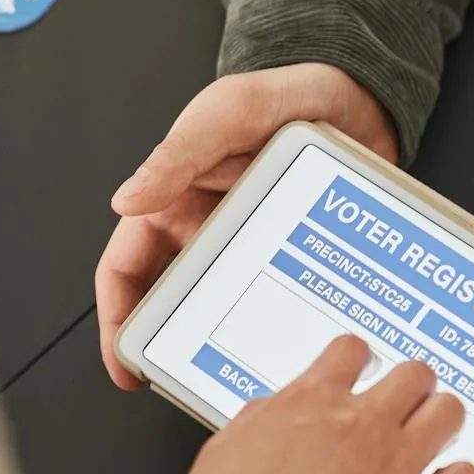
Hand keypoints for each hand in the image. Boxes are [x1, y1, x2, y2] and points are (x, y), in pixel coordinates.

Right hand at [96, 63, 396, 386]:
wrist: (355, 92)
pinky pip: (280, 295)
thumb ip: (179, 154)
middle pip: (175, 303)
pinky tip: (301, 342)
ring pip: (229, 307)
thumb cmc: (279, 93)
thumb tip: (128, 200)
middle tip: (196, 380)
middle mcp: (205, 231)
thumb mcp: (226, 114)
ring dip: (234, 338)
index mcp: (171, 203)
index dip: (119, 321)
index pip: (128, 270)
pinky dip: (283, 320)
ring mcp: (250, 246)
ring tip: (253, 370)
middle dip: (177, 345)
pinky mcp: (293, 253)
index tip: (127, 366)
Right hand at [130, 336, 473, 473]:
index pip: (353, 351)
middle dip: (409, 386)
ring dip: (440, 420)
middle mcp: (359, 428)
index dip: (358, 359)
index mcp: (310, 404)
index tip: (361, 370)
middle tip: (404, 402)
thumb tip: (276, 412)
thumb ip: (262, 420)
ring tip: (432, 433)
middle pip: (414, 375)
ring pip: (448, 414)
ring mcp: (392, 471)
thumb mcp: (225, 450)